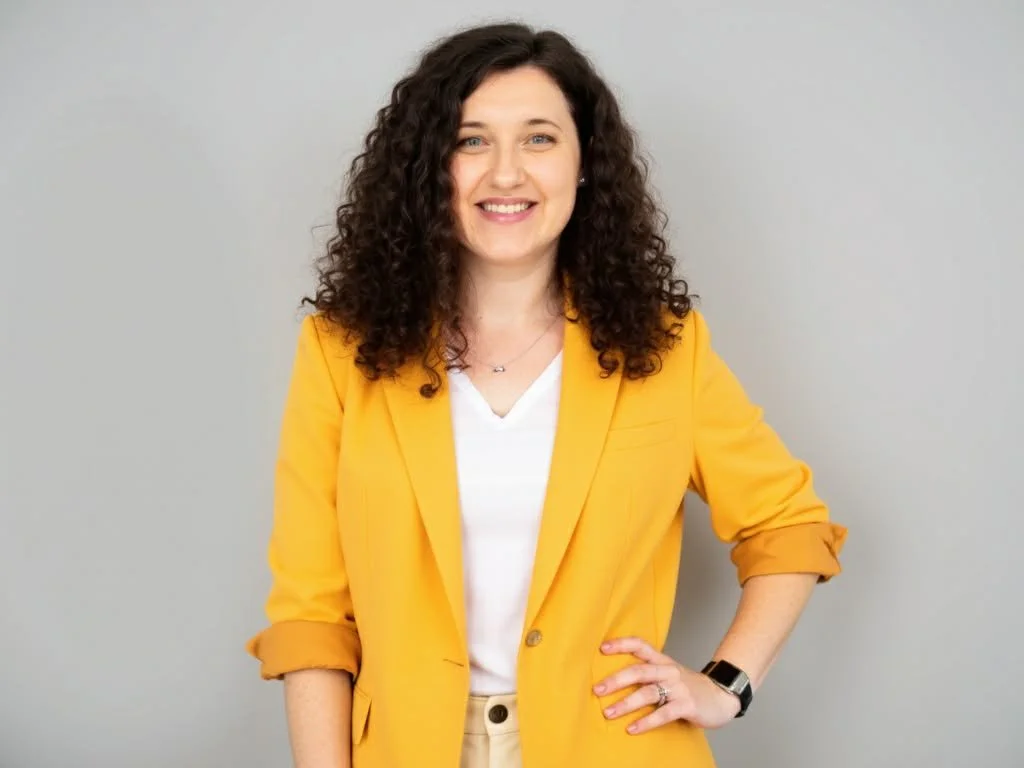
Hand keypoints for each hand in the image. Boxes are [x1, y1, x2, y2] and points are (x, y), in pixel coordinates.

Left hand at [593, 636, 740, 733]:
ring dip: (625, 703)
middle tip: (597, 689)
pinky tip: (632, 728)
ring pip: (648, 692)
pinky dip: (646, 722)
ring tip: (608, 712)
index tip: (602, 648)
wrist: (721, 696)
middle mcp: (668, 671)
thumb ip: (649, 672)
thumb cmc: (688, 686)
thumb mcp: (669, 673)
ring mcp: (678, 687)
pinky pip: (663, 714)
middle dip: (616, 680)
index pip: (640, 645)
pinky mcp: (687, 705)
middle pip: (639, 670)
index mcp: (662, 661)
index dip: (621, 644)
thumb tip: (615, 678)